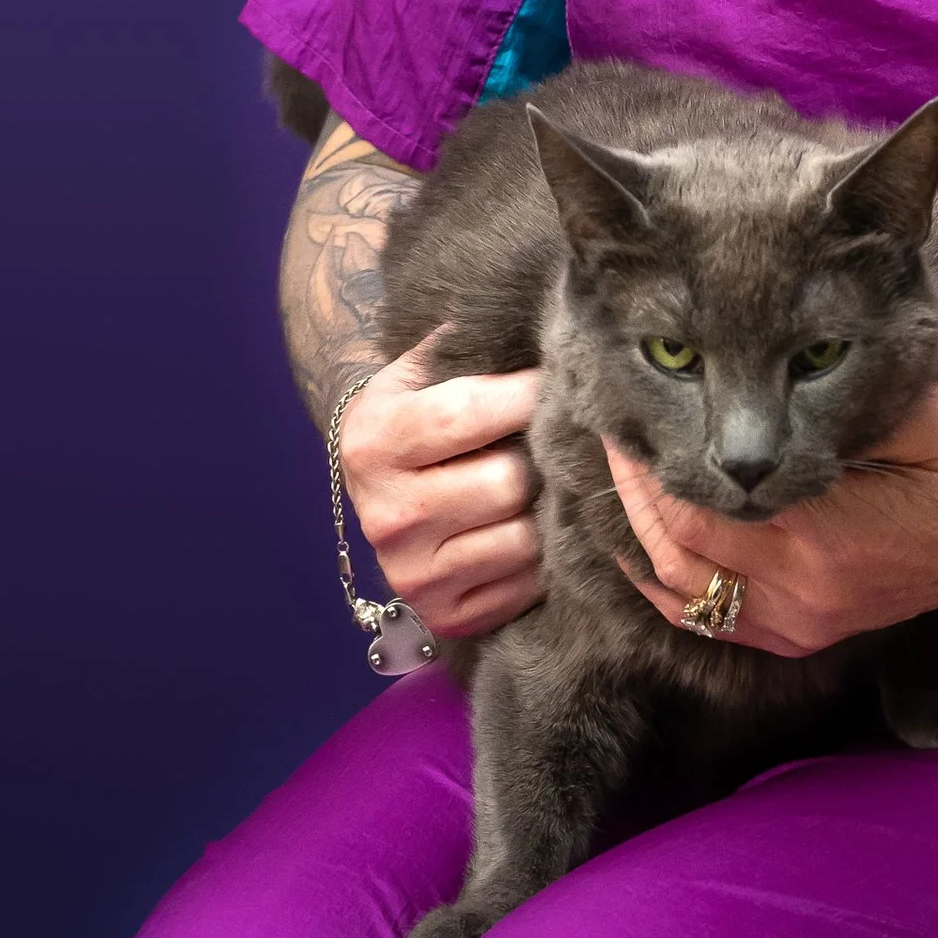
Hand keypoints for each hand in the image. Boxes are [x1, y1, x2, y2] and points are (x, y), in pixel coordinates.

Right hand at [340, 331, 543, 640]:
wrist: (377, 488)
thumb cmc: (415, 413)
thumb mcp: (418, 371)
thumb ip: (466, 344)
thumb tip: (542, 321)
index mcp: (373, 442)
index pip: (467, 413)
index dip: (528, 392)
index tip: (564, 375)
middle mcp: (386, 515)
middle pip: (505, 482)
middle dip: (543, 454)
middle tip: (561, 435)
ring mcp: (413, 575)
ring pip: (523, 538)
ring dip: (549, 507)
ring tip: (552, 478)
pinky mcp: (444, 615)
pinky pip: (524, 585)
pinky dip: (544, 555)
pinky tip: (537, 524)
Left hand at [603, 383, 937, 656]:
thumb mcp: (931, 413)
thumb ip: (849, 406)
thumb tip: (770, 386)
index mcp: (827, 536)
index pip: (699, 503)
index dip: (648, 459)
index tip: (624, 406)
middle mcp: (803, 592)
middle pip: (674, 546)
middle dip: (630, 487)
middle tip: (607, 428)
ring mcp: (801, 623)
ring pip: (680, 589)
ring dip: (636, 532)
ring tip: (619, 472)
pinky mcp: (802, 634)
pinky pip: (708, 620)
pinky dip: (664, 581)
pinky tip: (642, 540)